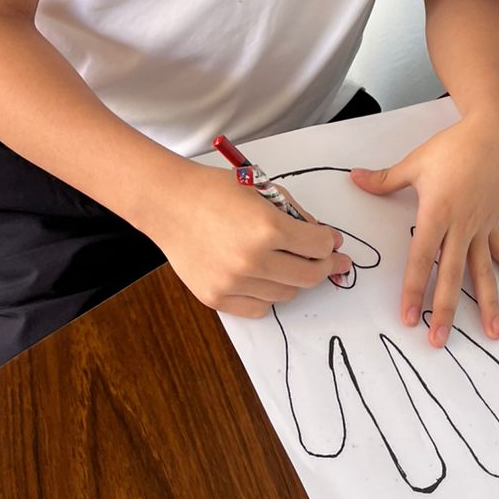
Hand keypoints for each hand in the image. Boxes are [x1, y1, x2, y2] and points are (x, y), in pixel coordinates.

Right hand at [146, 163, 351, 318]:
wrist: (168, 204)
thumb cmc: (216, 191)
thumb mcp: (265, 191)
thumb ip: (298, 216)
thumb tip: (326, 240)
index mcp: (267, 228)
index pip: (319, 247)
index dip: (330, 243)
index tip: (330, 241)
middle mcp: (252, 260)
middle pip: (309, 275)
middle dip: (324, 266)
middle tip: (328, 261)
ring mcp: (233, 283)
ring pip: (287, 294)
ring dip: (295, 279)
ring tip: (288, 263)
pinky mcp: (217, 298)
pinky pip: (260, 308)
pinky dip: (269, 295)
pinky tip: (266, 277)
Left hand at [349, 112, 498, 345]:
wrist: (493, 134)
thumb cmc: (452, 147)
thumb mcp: (414, 162)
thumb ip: (384, 179)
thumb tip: (354, 180)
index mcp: (437, 213)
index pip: (421, 258)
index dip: (414, 288)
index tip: (409, 316)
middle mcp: (461, 226)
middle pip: (451, 274)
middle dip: (445, 309)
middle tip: (439, 340)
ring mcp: (481, 228)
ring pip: (483, 272)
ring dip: (488, 304)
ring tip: (492, 334)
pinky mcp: (495, 224)